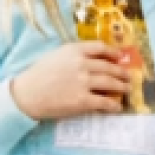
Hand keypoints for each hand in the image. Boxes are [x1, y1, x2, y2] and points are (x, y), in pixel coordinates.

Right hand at [10, 42, 130, 121]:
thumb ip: (75, 55)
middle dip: (121, 72)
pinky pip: (104, 102)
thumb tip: (95, 59)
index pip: (100, 47)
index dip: (113, 52)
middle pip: (109, 67)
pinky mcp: (82, 101)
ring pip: (110, 83)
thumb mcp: (57, 55)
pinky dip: (113, 105)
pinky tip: (117, 107)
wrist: (26, 95)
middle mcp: (82, 64)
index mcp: (75, 50)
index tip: (120, 57)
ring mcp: (83, 82)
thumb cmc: (39, 74)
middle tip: (128, 76)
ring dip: (121, 87)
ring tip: (127, 89)